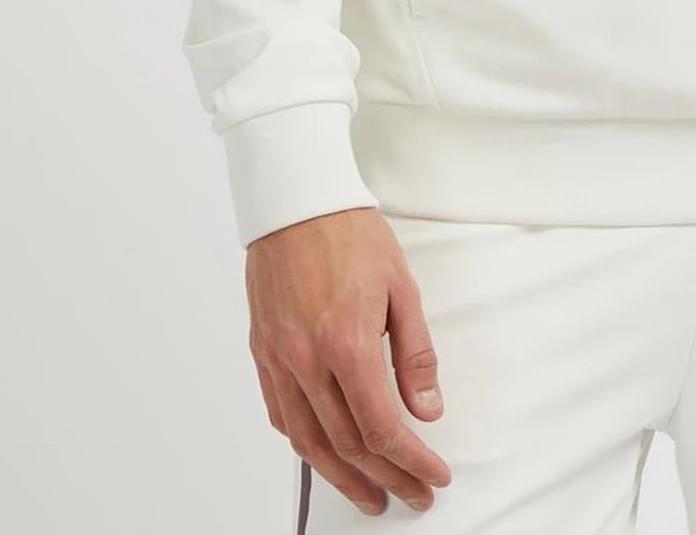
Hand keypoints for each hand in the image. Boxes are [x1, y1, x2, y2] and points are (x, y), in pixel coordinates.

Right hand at [246, 205, 453, 515]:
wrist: (296, 200)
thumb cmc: (350, 233)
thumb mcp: (401, 288)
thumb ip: (415, 354)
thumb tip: (427, 409)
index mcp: (346, 344)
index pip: (381, 427)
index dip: (410, 462)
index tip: (432, 476)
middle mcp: (306, 360)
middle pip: (346, 445)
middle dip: (384, 479)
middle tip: (411, 496)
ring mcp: (279, 359)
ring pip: (308, 441)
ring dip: (340, 477)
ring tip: (369, 496)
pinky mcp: (262, 351)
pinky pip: (281, 414)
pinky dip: (304, 443)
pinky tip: (322, 454)